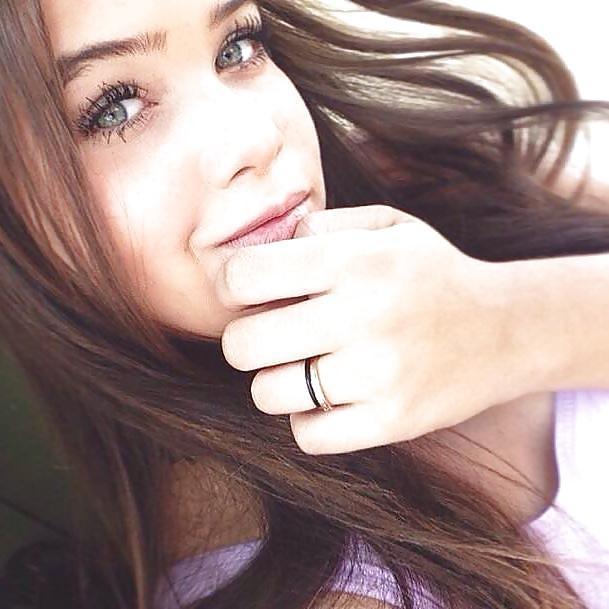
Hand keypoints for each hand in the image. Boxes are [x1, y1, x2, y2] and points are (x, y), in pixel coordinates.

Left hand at [215, 204, 521, 454]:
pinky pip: (306, 435)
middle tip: (269, 335)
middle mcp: (363, 316)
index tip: (250, 291)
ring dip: (274, 381)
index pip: (241, 277)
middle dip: (244, 340)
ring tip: (302, 366)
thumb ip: (318, 226)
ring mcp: (378, 375)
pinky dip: (306, 418)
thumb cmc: (430, 272)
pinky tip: (327, 397)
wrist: (505, 329)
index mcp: (353, 260)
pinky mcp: (391, 422)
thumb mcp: (385, 226)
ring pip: (268, 394)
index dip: (232, 285)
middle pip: (242, 345)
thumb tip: (257, 253)